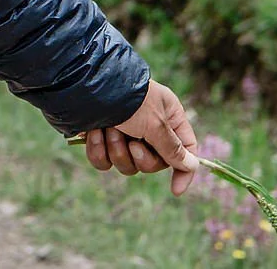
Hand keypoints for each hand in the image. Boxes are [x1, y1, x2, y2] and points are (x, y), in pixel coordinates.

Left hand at [79, 80, 199, 195]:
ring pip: (127, 164)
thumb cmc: (127, 99)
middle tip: (132, 143)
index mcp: (168, 116)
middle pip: (154, 163)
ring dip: (118, 151)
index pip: (185, 149)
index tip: (175, 190)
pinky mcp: (100, 137)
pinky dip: (99, 150)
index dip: (183, 171)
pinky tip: (94, 133)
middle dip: (141, 157)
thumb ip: (173, 148)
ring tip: (110, 130)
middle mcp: (148, 125)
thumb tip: (191, 165)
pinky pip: (104, 161)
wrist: (85, 85)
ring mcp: (123, 132)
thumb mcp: (155, 124)